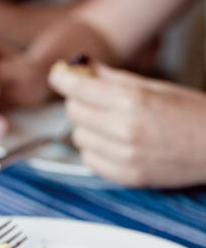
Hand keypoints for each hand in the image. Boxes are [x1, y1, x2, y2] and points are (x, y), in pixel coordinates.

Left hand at [49, 64, 205, 187]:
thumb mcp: (154, 87)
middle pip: (74, 114)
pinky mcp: (125, 177)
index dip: (63, 79)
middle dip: (79, 103)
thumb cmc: (189, 114)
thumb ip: (114, 79)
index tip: (58, 76)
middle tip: (92, 100)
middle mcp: (124, 131)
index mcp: (131, 102)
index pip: (79, 89)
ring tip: (108, 126)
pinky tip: (110, 145)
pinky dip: (94, 151)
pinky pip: (90, 162)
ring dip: (87, 129)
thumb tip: (85, 70)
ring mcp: (124, 157)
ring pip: (79, 139)